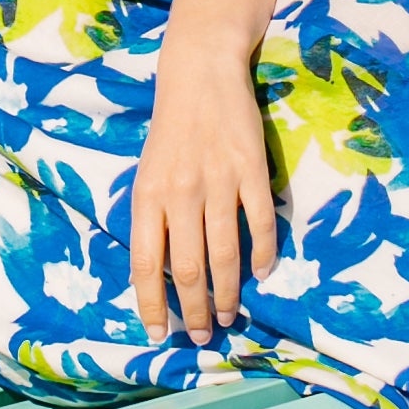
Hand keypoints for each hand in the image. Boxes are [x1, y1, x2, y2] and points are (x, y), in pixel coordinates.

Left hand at [130, 37, 278, 343]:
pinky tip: (261, 273)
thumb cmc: (170, 128)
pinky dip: (262, 254)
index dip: (152, 305)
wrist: (200, 72)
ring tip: (226, 317)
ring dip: (226, 293)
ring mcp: (218, 181)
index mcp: (148, 195)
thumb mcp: (147, 173)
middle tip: (200, 336)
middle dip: (193, 311)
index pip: (146, 264)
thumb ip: (154, 219)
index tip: (158, 335)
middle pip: (188, 268)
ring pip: (224, 253)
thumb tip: (163, 274)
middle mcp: (180, 193)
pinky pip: (259, 223)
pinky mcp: (251, 169)